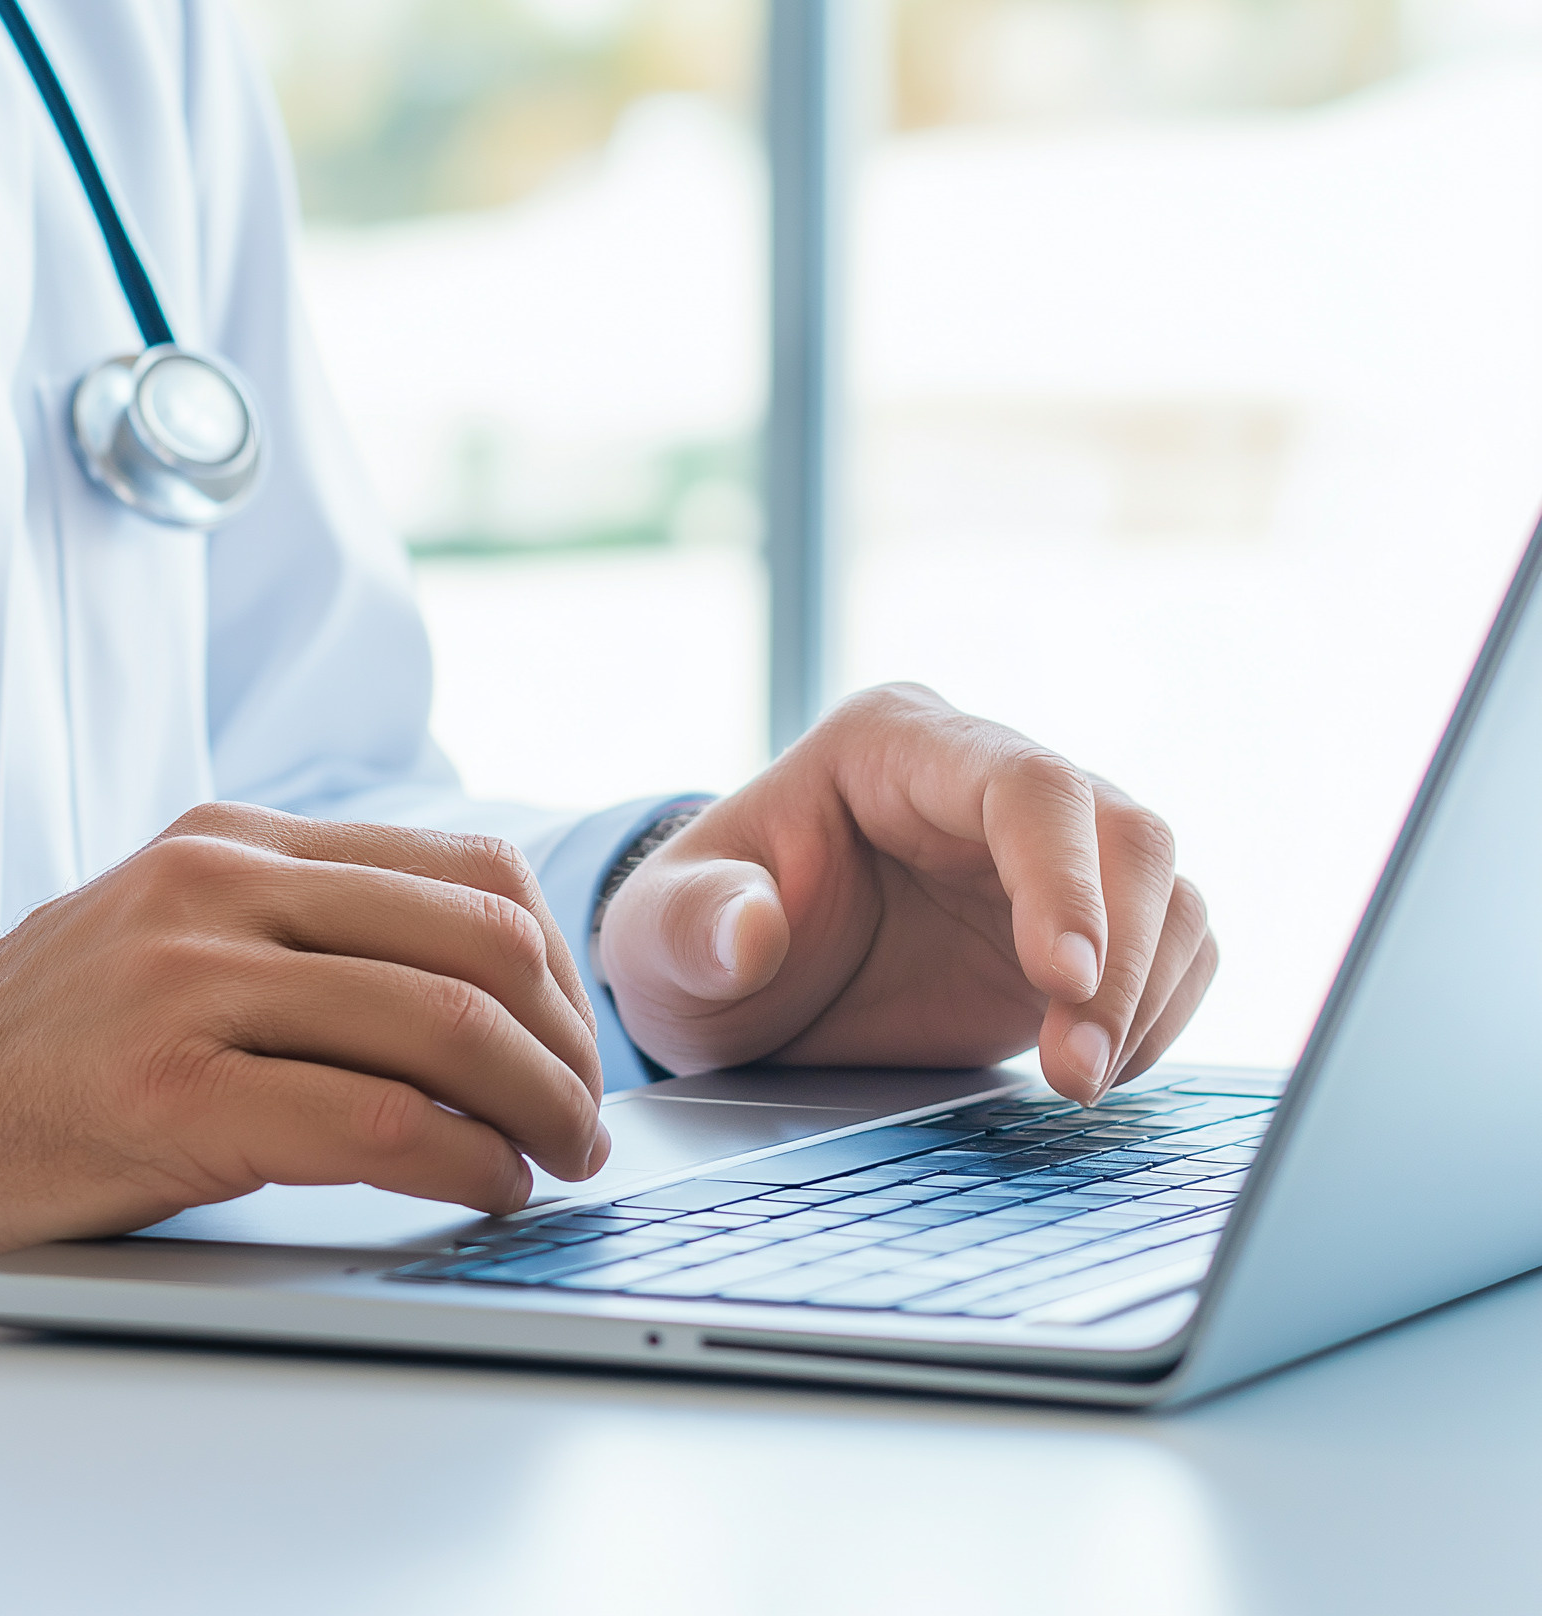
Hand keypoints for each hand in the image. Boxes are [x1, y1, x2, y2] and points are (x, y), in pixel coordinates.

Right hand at [0, 804, 610, 1297]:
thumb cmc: (39, 1049)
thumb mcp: (167, 936)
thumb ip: (296, 934)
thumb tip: (477, 996)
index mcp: (228, 841)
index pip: (461, 869)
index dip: (553, 962)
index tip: (572, 1038)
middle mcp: (215, 887)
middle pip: (475, 939)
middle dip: (565, 1042)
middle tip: (586, 1116)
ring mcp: (189, 984)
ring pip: (443, 1023)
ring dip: (539, 1107)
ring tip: (557, 1160)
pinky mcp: (169, 1094)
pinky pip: (377, 1121)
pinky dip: (466, 1162)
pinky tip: (486, 1188)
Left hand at [597, 685, 1217, 1104]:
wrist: (726, 989)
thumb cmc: (693, 937)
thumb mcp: (657, 936)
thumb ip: (693, 925)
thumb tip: (749, 933)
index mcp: (892, 745)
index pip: (1025, 784)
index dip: (1063, 876)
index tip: (1062, 980)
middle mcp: (982, 781)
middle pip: (1124, 833)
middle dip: (1122, 955)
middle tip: (1074, 1068)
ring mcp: (1040, 853)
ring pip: (1164, 890)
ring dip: (1147, 995)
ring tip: (1077, 1082)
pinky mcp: (1077, 926)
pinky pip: (1170, 950)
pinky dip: (1156, 1018)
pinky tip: (1092, 1072)